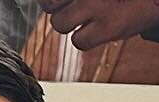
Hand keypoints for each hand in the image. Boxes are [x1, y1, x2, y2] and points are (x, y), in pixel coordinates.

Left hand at [37, 0, 158, 49]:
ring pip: (59, 24)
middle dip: (57, 8)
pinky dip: (84, 39)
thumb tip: (55, 2)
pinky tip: (94, 31)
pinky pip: (79, 42)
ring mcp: (97, 6)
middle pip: (48, 4)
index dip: (53, 0)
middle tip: (72, 7)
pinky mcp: (109, 27)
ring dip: (67, 23)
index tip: (60, 2)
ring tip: (83, 18)